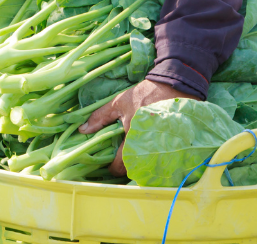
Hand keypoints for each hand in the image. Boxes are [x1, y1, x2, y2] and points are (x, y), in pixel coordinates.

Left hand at [78, 79, 198, 176]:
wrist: (174, 85)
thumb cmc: (143, 94)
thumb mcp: (118, 103)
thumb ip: (100, 117)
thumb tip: (83, 130)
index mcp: (133, 136)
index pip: (120, 164)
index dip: (112, 168)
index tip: (108, 165)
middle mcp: (149, 145)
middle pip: (135, 169)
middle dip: (126, 169)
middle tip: (120, 162)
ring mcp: (163, 146)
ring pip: (149, 166)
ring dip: (140, 165)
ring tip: (134, 158)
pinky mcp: (173, 144)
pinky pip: (162, 159)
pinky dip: (154, 159)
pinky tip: (148, 153)